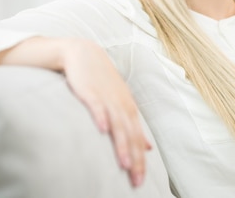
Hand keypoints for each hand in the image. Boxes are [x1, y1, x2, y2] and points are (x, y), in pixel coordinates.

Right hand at [61, 38, 150, 186]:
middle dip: (135, 159)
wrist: (85, 54)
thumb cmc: (102, 82)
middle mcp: (122, 105)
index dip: (140, 160)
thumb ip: (133, 126)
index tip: (141, 180)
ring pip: (117, 124)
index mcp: (129, 110)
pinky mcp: (90, 91)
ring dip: (122, 144)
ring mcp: (107, 97)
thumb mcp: (121, 104)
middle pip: (131, 135)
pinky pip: (96, 106)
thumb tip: (148, 147)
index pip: (138, 138)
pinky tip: (102, 130)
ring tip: (125, 164)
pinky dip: (100, 117)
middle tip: (136, 180)